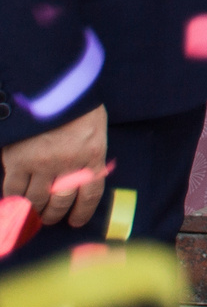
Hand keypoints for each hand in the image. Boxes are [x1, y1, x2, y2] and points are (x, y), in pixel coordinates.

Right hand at [2, 103, 107, 228]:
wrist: (51, 85)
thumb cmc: (76, 102)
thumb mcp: (94, 126)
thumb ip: (89, 151)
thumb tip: (83, 175)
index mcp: (93, 154)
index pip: (90, 193)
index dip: (82, 211)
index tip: (75, 221)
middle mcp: (69, 164)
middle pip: (60, 202)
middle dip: (54, 214)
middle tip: (49, 217)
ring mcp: (42, 164)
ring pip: (36, 200)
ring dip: (34, 210)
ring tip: (33, 212)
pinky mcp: (18, 161)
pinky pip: (13, 190)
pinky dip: (13, 199)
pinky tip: (14, 202)